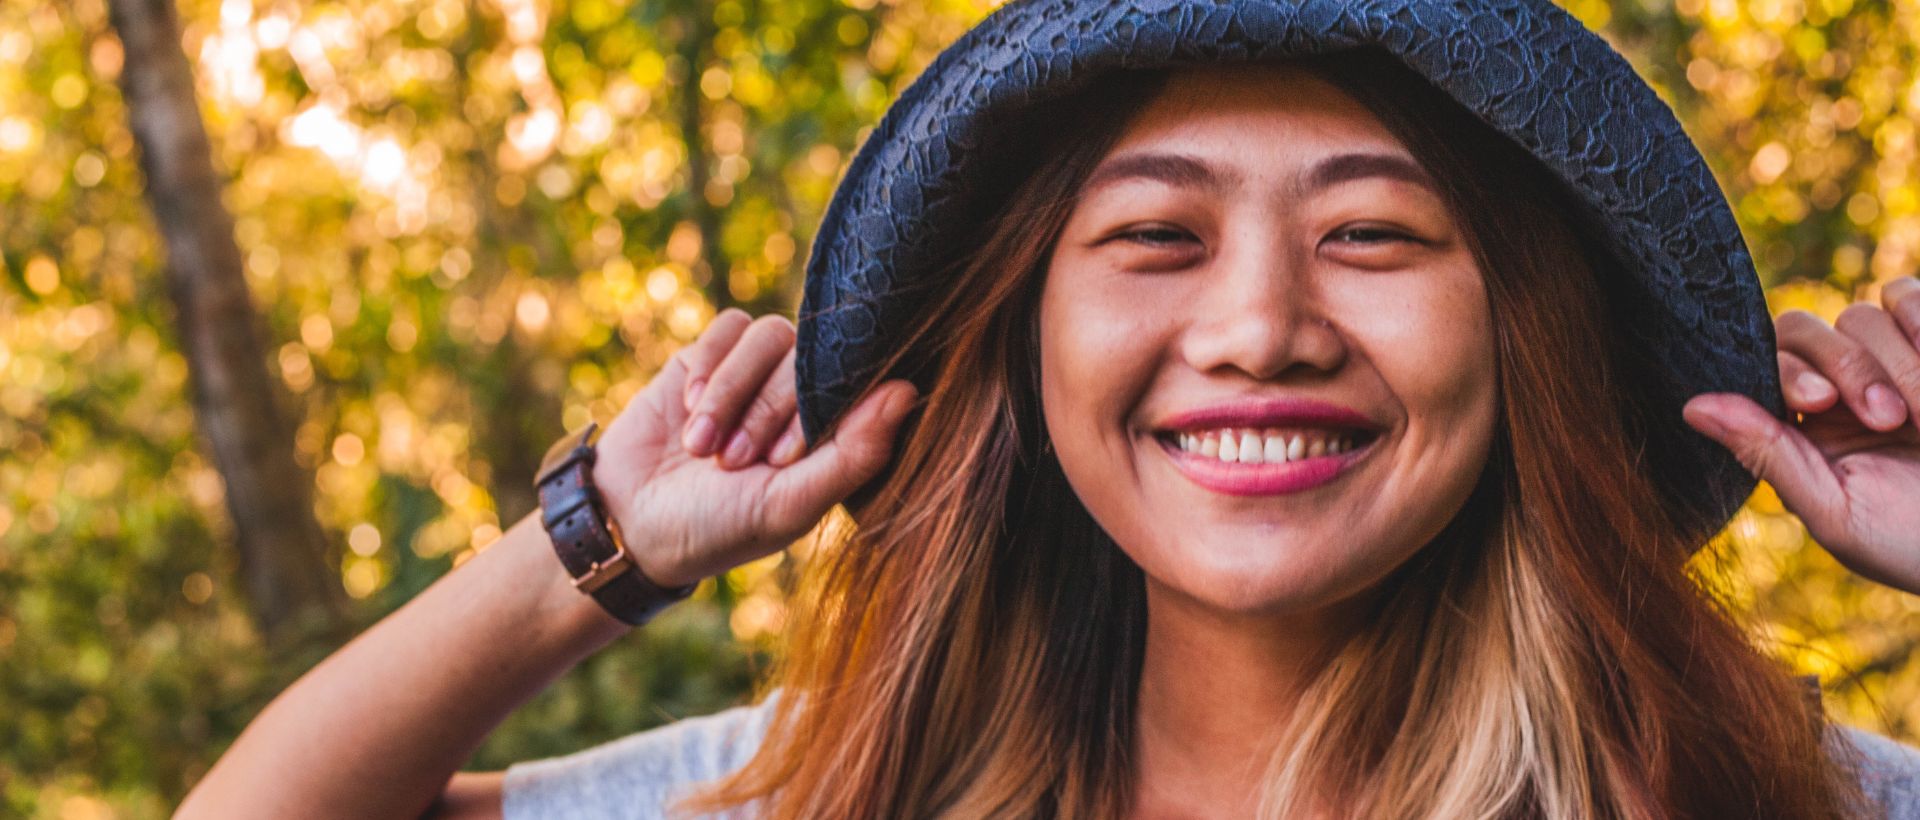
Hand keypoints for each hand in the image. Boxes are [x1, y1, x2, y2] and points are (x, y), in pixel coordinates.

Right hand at [586, 308, 918, 588]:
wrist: (630, 522)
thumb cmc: (719, 528)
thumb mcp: (788, 506)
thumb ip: (852, 456)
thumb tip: (909, 392)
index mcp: (835, 435)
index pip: (859, 385)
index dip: (816, 414)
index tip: (780, 460)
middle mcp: (804, 396)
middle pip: (809, 357)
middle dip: (765, 411)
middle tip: (730, 463)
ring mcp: (758, 371)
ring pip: (769, 335)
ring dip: (731, 392)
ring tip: (701, 446)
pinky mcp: (712, 354)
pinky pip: (729, 326)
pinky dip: (709, 367)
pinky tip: (687, 411)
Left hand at [1683, 276, 1919, 592]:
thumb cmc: (1913, 543)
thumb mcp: (1837, 512)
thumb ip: (1768, 454)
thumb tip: (1691, 406)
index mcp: (1801, 426)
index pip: (1766, 367)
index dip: (1788, 373)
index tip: (1821, 403)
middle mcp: (1838, 386)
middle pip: (1805, 331)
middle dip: (1847, 368)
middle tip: (1886, 419)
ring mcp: (1890, 359)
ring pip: (1862, 314)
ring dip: (1897, 363)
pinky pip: (1907, 296)